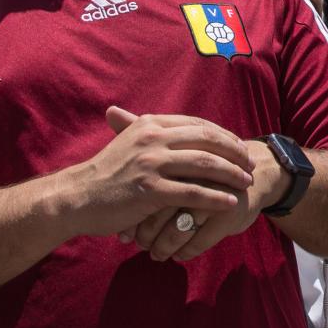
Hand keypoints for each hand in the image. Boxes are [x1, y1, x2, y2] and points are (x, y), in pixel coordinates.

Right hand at [74, 107, 256, 257]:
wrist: (77, 197)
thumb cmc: (106, 174)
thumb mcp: (128, 142)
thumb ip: (154, 133)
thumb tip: (183, 129)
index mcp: (150, 124)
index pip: (198, 124)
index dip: (224, 135)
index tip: (240, 146)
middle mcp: (153, 138)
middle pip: (208, 140)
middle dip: (234, 152)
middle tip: (250, 164)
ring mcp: (151, 163)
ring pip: (205, 164)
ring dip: (231, 173)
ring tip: (247, 182)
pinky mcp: (150, 190)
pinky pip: (193, 193)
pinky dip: (216, 197)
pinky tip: (230, 203)